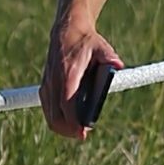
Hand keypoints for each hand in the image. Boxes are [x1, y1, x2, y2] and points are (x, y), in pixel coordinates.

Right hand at [39, 14, 123, 141]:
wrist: (67, 30)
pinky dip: (56, 118)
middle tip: (82, 134)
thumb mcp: (100, 47)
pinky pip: (47, 108)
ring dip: (61, 126)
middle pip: (55, 115)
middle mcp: (54, 81)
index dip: (73, 121)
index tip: (82, 133)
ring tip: (76, 131)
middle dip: (68, 129)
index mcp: (67, 74)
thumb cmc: (86, 42)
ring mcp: (48, 84)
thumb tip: (118, 65)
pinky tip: (68, 122)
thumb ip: (109, 57)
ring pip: (49, 114)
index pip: (67, 104)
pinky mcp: (45, 85)